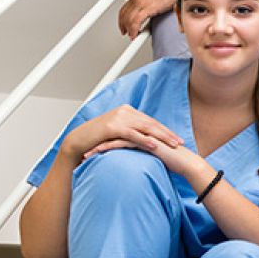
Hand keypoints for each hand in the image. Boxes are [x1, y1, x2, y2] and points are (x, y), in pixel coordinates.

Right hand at [63, 105, 182, 161]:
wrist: (78, 140)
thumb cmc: (97, 139)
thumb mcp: (118, 132)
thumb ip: (132, 132)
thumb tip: (148, 139)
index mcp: (128, 111)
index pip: (151, 121)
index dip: (165, 130)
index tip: (177, 138)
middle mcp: (125, 111)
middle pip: (151, 123)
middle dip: (167, 133)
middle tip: (180, 142)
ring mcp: (118, 117)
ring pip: (145, 127)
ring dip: (161, 137)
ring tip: (172, 145)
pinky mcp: (112, 126)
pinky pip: (132, 134)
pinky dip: (144, 140)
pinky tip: (154, 146)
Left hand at [86, 135, 209, 181]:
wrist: (187, 163)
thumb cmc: (175, 163)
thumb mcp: (156, 158)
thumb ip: (146, 156)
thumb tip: (137, 164)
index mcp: (145, 133)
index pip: (121, 133)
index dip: (106, 140)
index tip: (93, 148)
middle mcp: (143, 131)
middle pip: (115, 133)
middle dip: (98, 141)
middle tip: (84, 148)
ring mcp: (144, 135)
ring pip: (115, 136)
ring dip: (99, 145)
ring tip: (85, 153)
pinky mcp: (144, 142)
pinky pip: (121, 143)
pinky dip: (107, 148)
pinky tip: (96, 153)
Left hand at [118, 0, 175, 38]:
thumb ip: (147, 5)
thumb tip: (146, 15)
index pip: (124, 9)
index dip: (121, 19)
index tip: (123, 26)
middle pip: (124, 15)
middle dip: (123, 26)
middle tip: (126, 33)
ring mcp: (142, 3)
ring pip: (128, 19)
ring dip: (128, 30)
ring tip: (132, 36)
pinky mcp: (148, 8)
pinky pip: (136, 21)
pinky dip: (134, 30)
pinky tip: (136, 34)